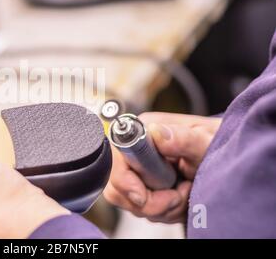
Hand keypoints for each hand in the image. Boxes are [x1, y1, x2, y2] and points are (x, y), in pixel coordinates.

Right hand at [104, 112, 220, 223]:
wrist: (230, 161)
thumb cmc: (219, 146)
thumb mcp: (207, 143)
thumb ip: (184, 138)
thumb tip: (156, 132)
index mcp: (144, 132)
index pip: (115, 161)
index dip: (127, 182)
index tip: (147, 194)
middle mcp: (137, 151)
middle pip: (117, 187)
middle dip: (149, 201)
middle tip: (177, 195)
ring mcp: (139, 171)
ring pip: (131, 203)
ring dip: (162, 208)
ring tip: (185, 192)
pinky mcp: (145, 187)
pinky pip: (142, 210)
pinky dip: (164, 211)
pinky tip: (181, 198)